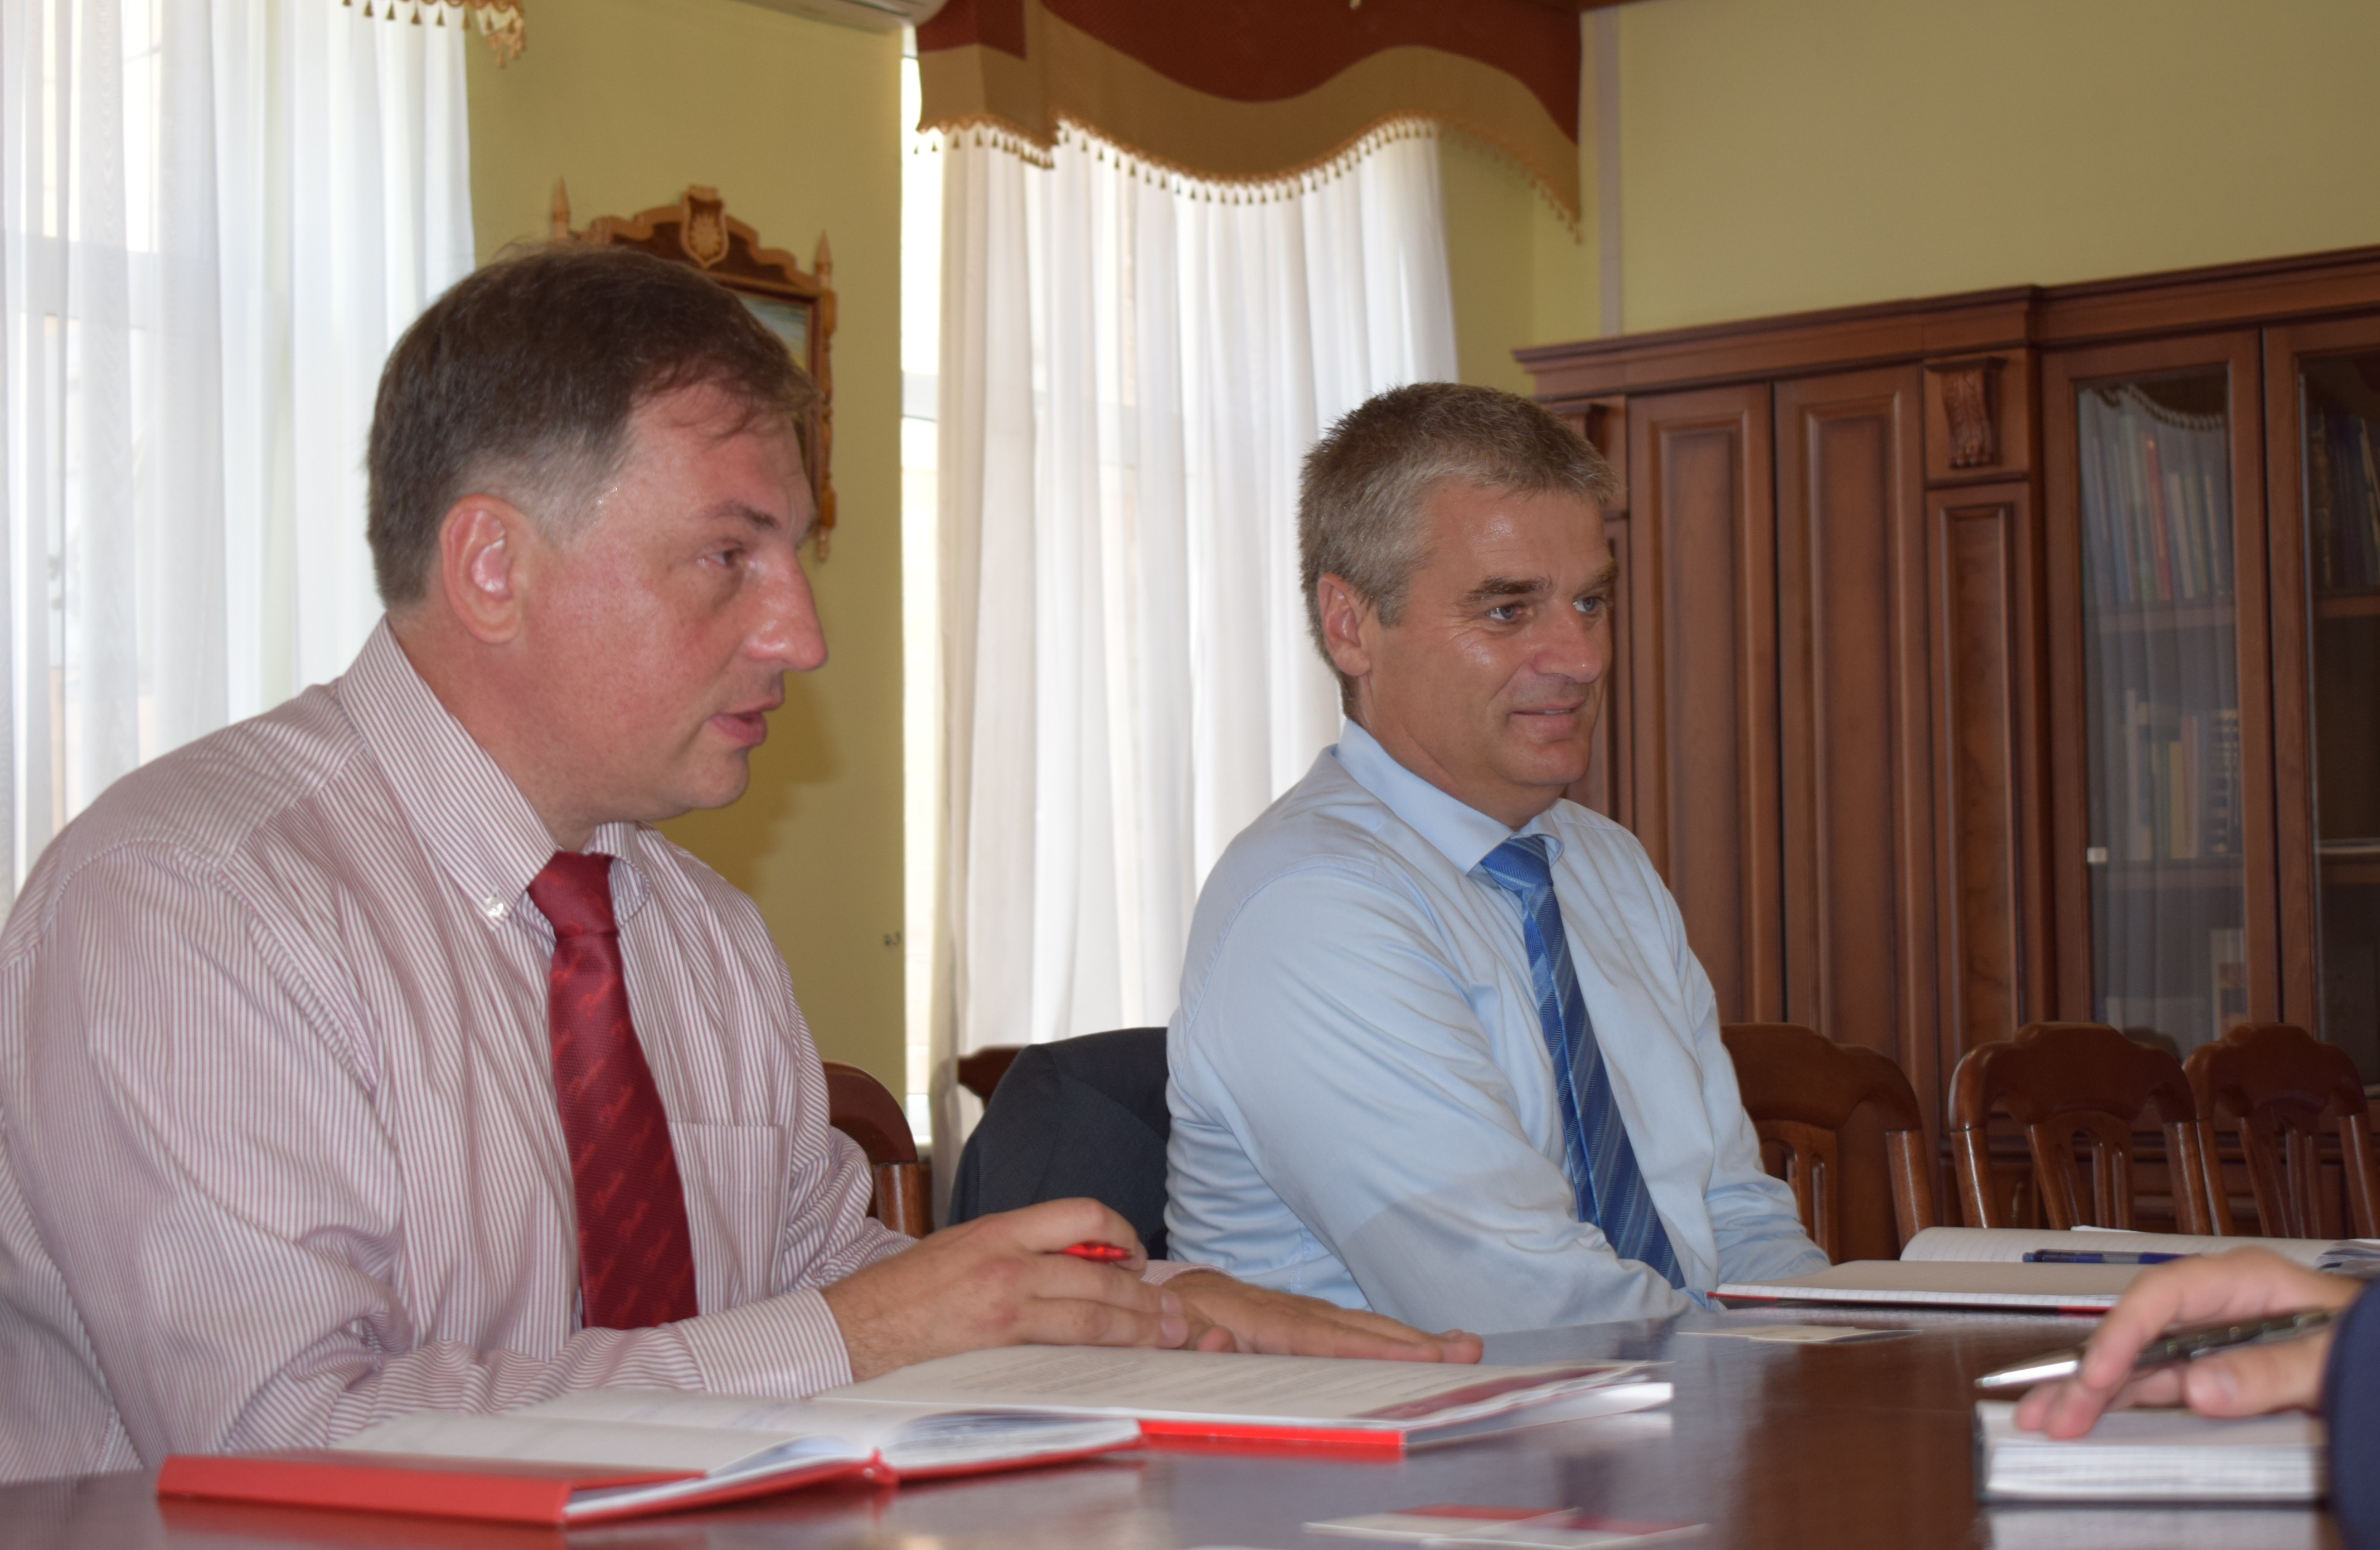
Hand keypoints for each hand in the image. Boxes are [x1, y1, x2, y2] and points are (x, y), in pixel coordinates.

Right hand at [822, 1198, 1187, 1379]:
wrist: (851, 1329)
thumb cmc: (899, 1295)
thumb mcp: (959, 1250)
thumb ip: (1012, 1252)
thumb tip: (1064, 1265)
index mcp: (998, 1228)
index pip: (1080, 1213)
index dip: (1120, 1233)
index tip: (1136, 1258)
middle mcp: (1007, 1256)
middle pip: (1100, 1268)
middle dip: (1147, 1293)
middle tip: (1177, 1311)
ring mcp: (1004, 1298)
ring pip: (1094, 1310)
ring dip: (1140, 1324)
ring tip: (1170, 1335)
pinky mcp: (998, 1338)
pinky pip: (1068, 1342)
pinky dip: (1104, 1348)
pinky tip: (1124, 1356)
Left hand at [1163, 1270, 1483, 1363]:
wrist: (1154, 1296)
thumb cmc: (1157, 1324)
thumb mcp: (1157, 1334)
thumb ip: (1184, 1339)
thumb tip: (1220, 1342)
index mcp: (1250, 1318)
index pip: (1319, 1338)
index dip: (1368, 1348)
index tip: (1417, 1357)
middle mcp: (1282, 1311)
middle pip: (1353, 1328)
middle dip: (1410, 1341)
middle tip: (1466, 1351)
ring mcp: (1295, 1313)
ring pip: (1358, 1326)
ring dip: (1410, 1338)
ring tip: (1463, 1347)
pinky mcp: (1300, 1320)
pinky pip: (1350, 1330)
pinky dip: (1389, 1338)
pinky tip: (1427, 1346)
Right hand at [2012, 1248, 2359, 1439]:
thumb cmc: (2371, 1340)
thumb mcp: (2335, 1354)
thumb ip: (2273, 1372)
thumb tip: (2201, 1388)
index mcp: (2245, 1281)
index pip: (2163, 1296)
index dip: (2122, 1333)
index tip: (2099, 1373)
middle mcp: (2218, 1306)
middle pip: (2137, 1331)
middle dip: (2088, 1370)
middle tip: (2052, 1410)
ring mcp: (2213, 1340)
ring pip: (2138, 1361)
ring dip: (2092, 1390)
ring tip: (2049, 1417)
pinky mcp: (2216, 1372)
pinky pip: (2159, 1385)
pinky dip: (2122, 1402)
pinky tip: (2092, 1416)